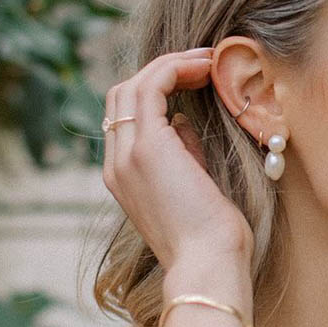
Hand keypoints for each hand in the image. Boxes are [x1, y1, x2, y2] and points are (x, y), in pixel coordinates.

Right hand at [102, 47, 253, 269]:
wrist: (208, 265)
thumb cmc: (211, 237)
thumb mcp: (193, 186)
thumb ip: (183, 153)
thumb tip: (182, 121)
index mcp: (124, 176)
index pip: (126, 116)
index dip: (157, 90)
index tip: (195, 80)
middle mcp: (117, 164)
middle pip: (122, 95)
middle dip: (161, 71)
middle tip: (202, 64)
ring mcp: (127, 155)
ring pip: (133, 86)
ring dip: (171, 64)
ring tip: (207, 61)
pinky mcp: (148, 148)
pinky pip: (152, 86)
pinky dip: (176, 69)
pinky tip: (205, 69)